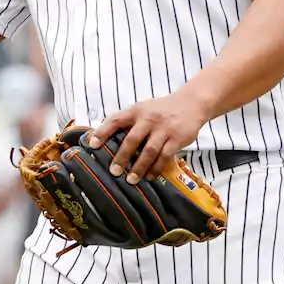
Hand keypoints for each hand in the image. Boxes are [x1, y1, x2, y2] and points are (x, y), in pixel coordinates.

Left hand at [88, 91, 212, 183]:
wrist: (191, 103)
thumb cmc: (161, 109)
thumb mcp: (143, 109)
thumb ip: (128, 121)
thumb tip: (107, 138)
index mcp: (136, 111)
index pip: (115, 120)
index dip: (102, 132)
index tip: (93, 145)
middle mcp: (148, 119)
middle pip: (132, 140)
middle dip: (122, 157)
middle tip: (114, 172)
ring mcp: (163, 129)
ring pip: (149, 151)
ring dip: (139, 167)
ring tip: (131, 179)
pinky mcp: (177, 138)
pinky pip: (165, 156)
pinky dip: (156, 168)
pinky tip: (149, 176)